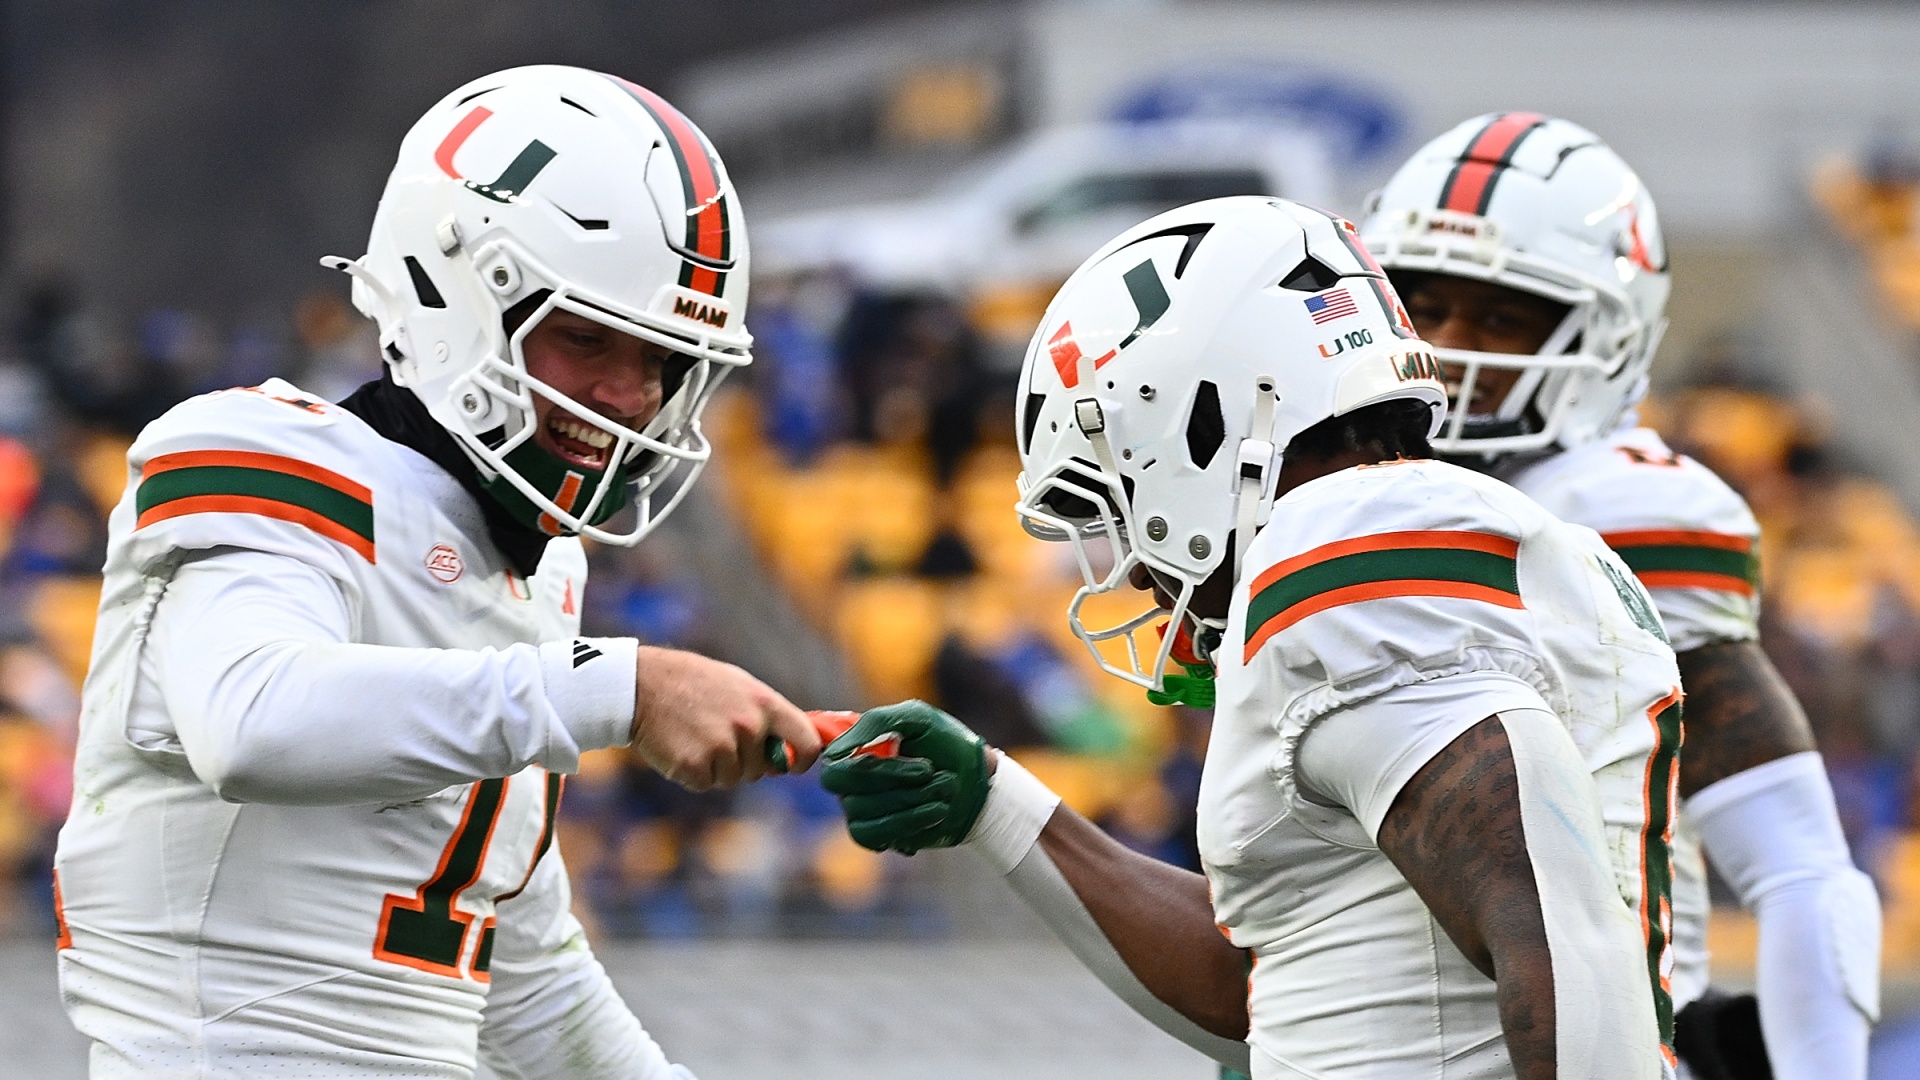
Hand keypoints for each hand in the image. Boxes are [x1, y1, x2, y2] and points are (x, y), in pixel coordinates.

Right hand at [630, 646, 819, 789]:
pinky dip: (693, 774)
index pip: (808, 742)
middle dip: (743, 761)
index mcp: (765, 704)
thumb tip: (793, 748)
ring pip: (732, 779)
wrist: (642, 684)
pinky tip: (681, 747)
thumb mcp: (739, 685)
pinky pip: (705, 784)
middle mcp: (749, 727)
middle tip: (715, 734)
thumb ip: (768, 715)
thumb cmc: (694, 684)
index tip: (794, 765)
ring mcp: (722, 747)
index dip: (804, 760)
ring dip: (716, 767)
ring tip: (696, 736)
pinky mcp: (695, 766)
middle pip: (761, 769)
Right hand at [820, 700, 989, 853]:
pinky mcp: (878, 835)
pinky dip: (909, 822)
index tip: (906, 752)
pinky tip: (937, 811)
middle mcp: (851, 782)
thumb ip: (877, 723)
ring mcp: (862, 810)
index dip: (868, 766)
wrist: (975, 779)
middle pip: (846, 792)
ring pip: (864, 813)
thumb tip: (839, 751)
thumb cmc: (945, 741)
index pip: (834, 766)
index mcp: (853, 750)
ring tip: (946, 787)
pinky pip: (874, 837)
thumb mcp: (917, 718)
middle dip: (894, 781)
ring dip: (912, 799)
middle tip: (929, 770)